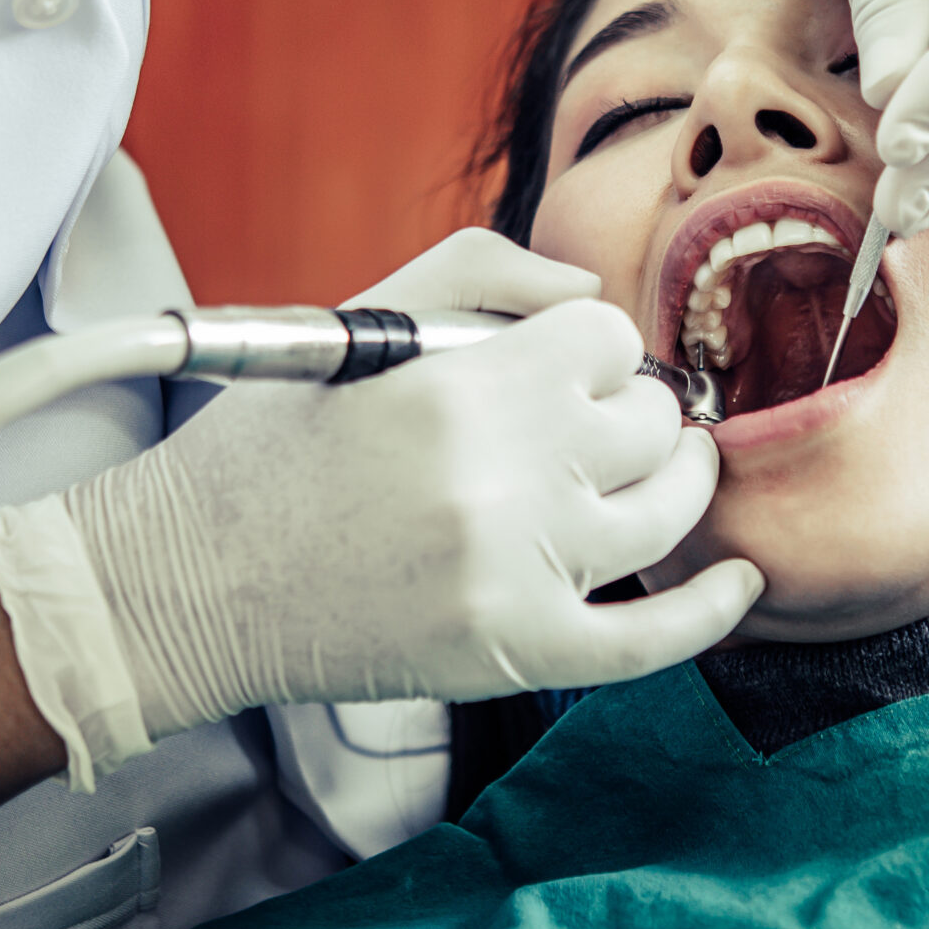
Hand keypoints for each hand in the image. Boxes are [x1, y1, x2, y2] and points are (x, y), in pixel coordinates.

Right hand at [0, 232, 761, 787]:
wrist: (186, 583)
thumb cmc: (270, 445)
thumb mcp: (363, 316)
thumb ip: (486, 274)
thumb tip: (593, 295)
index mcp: (467, 385)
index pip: (611, 342)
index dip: (593, 350)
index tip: (563, 369)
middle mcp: (505, 479)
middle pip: (651, 425)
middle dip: (635, 414)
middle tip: (602, 425)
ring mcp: (518, 574)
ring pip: (668, 516)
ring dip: (680, 485)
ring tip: (668, 473)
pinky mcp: (515, 654)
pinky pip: (652, 640)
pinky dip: (711, 613)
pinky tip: (742, 584)